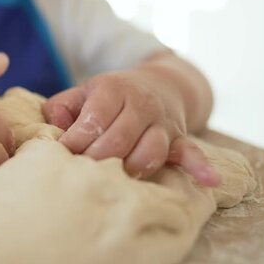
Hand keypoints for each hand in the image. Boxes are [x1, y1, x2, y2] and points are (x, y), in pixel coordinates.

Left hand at [42, 70, 219, 185]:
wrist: (157, 84)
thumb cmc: (109, 97)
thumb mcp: (81, 93)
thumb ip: (60, 109)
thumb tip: (53, 132)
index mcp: (112, 89)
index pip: (94, 120)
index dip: (76, 141)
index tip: (64, 154)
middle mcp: (140, 103)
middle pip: (119, 140)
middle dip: (97, 160)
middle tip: (84, 172)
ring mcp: (163, 122)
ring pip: (149, 151)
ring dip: (130, 169)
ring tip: (116, 177)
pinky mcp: (180, 137)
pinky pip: (192, 152)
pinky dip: (200, 166)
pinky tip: (210, 179)